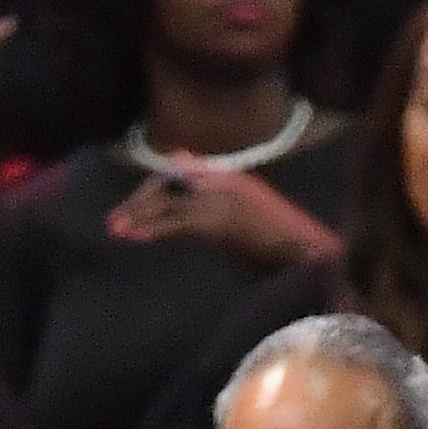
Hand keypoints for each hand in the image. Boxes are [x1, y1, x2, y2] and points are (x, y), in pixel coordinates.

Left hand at [110, 159, 340, 270]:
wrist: (312, 256)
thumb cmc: (287, 245)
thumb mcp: (252, 216)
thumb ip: (221, 205)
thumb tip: (192, 193)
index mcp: (230, 177)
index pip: (179, 172)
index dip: (151, 191)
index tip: (132, 210)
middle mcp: (224, 179)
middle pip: (168, 182)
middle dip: (139, 202)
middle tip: (115, 222)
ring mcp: (224, 197)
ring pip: (169, 200)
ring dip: (139, 216)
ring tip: (117, 231)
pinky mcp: (223, 220)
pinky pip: (179, 221)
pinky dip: (154, 229)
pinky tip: (136, 239)